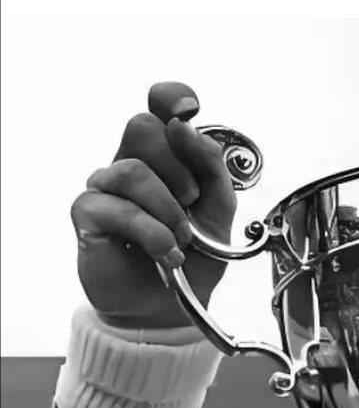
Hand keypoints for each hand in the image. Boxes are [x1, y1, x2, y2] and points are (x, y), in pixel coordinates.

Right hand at [71, 81, 236, 329]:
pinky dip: (152, 234)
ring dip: (168, 211)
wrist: (174, 309)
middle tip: (192, 203)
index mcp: (167, 157)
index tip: (189, 110)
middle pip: (142, 127)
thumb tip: (187, 127)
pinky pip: (119, 207)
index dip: (172, 98)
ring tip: (181, 240)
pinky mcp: (88, 214)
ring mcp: (107, 187)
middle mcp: (132, 164)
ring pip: (133, 170)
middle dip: (178, 167)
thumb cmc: (195, 260)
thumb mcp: (221, 215)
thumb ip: (213, 169)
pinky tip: (166, 254)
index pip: (159, 106)